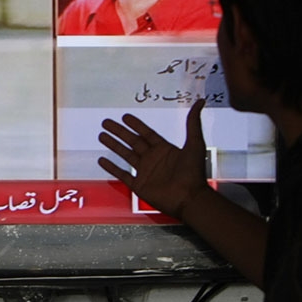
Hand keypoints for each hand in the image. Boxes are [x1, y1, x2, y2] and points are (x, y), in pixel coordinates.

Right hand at [97, 98, 210, 219]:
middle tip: (106, 122)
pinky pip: (122, 175)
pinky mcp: (139, 186)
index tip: (125, 116)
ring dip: (113, 145)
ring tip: (101, 136)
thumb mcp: (195, 144)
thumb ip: (193, 123)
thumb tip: (200, 102)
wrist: (189, 199)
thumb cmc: (194, 173)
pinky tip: (102, 160)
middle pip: (132, 141)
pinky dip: (112, 168)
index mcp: (164, 149)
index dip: (136, 125)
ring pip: (125, 155)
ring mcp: (145, 172)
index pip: (146, 133)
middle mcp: (153, 159)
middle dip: (119, 132)